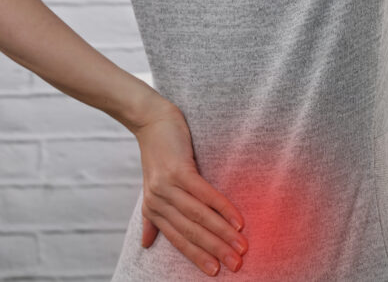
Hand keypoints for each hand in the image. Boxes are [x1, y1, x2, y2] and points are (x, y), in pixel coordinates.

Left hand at [133, 102, 247, 275]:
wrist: (152, 121)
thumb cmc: (158, 154)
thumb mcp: (151, 189)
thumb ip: (152, 218)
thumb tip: (145, 244)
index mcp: (154, 210)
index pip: (179, 239)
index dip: (198, 256)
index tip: (217, 271)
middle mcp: (158, 202)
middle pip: (191, 232)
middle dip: (216, 250)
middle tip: (237, 264)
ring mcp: (167, 186)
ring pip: (199, 216)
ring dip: (223, 232)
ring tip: (242, 244)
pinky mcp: (178, 170)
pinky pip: (203, 194)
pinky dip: (222, 208)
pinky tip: (237, 219)